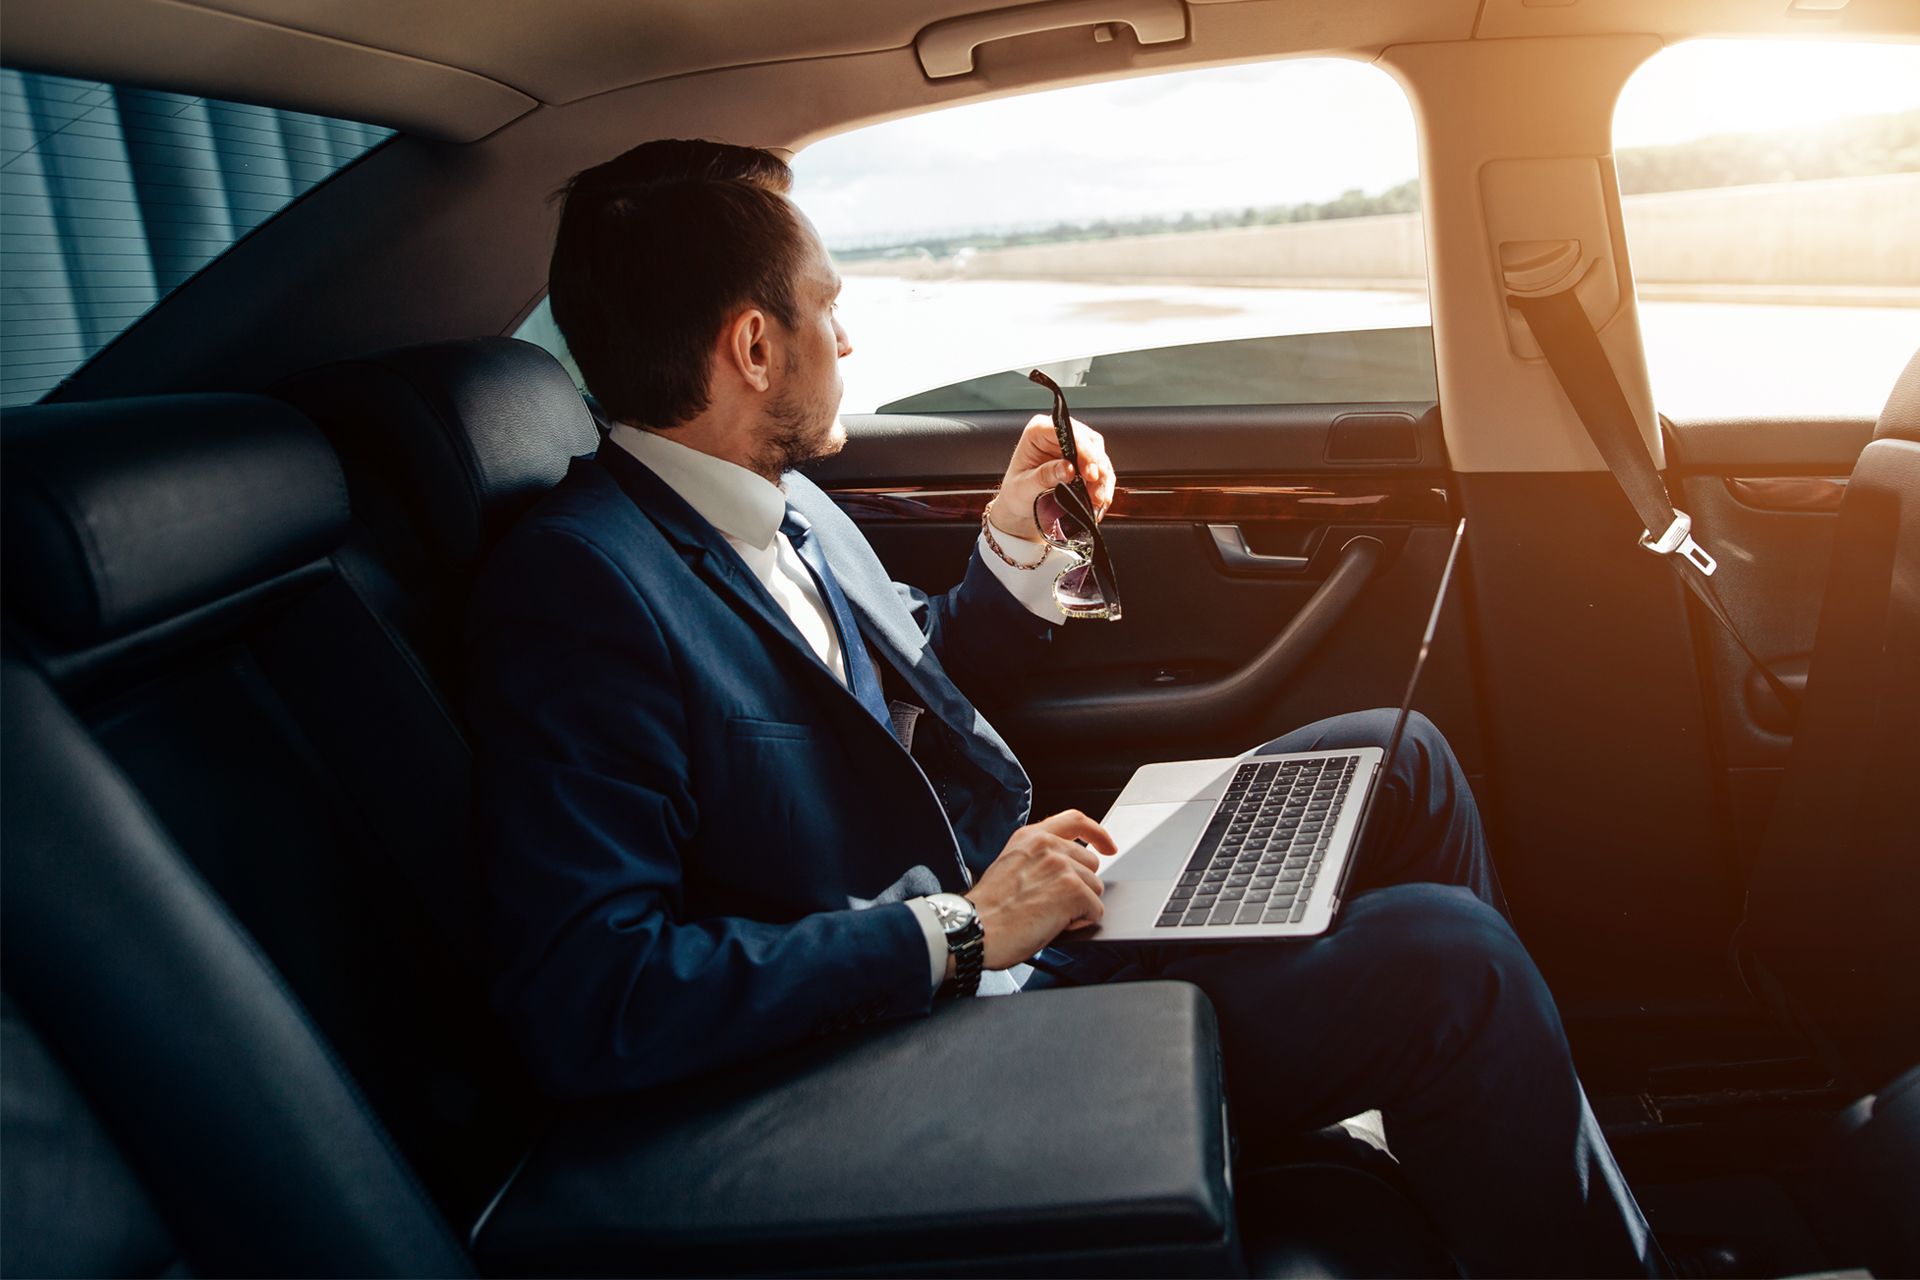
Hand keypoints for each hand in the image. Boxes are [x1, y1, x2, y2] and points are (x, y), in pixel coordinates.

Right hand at [963, 810, 1117, 969]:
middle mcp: (1048, 846)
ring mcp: (1062, 866)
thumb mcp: (1010, 866)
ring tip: (1048, 915)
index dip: (1097, 833)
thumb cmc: (987, 909)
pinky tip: (1055, 925)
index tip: (1108, 845)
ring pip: (1095, 889)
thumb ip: (1038, 858)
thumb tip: (1066, 870)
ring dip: (1078, 906)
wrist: (975, 928)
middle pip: (1091, 863)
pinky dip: (1080, 923)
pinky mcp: (1073, 890)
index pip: (1075, 820)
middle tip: (1052, 903)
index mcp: (1031, 838)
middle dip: (1080, 886)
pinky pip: (1095, 910)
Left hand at [987, 413, 1117, 542]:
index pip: (1067, 431)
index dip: (1083, 449)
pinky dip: (1103, 487)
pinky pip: (1101, 471)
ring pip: (1099, 457)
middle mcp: (1059, 435)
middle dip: (1097, 468)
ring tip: (1097, 501)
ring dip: (1103, 481)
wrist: (1021, 506)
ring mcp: (1074, 448)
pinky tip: (1100, 501)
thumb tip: (1068, 469)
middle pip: (1089, 442)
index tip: (1091, 471)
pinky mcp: (1084, 462)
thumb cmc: (1017, 492)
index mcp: (1038, 431)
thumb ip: (1044, 476)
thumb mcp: (1024, 487)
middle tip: (1096, 492)